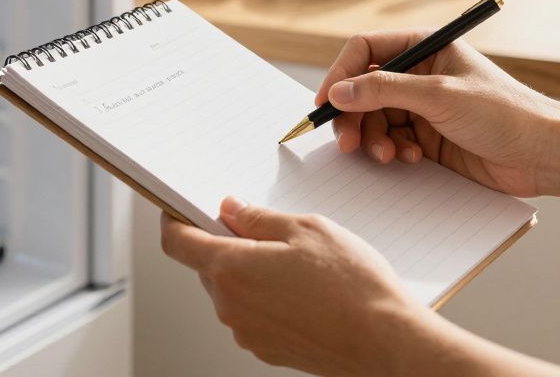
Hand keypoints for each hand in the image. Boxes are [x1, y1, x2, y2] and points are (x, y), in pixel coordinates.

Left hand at [160, 197, 439, 375]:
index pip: (178, 243)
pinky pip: (252, 314)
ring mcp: (248, 333)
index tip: (178, 209)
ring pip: (232, 291)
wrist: (386, 341)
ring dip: (250, 272)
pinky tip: (303, 290)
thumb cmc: (352, 286)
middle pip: (208, 266)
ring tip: (298, 264)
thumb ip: (258, 218)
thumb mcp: (306, 229)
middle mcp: (231, 307)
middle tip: (263, 229)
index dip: (173, 220)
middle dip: (225, 243)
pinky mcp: (267, 350)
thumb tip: (230, 210)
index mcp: (231, 270)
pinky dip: (266, 297)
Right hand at [315, 31, 559, 196]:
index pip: (365, 50)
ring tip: (388, 155)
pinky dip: (392, 150)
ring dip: (374, 139)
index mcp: (426, 46)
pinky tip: (410, 159)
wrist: (546, 155)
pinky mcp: (429, 137)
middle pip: (364, 89)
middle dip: (354, 116)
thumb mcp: (440, 96)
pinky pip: (392, 140)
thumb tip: (338, 92)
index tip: (325, 103)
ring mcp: (424, 106)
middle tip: (348, 143)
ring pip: (375, 118)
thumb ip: (384, 90)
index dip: (340, 74)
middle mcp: (421, 73)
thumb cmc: (506, 113)